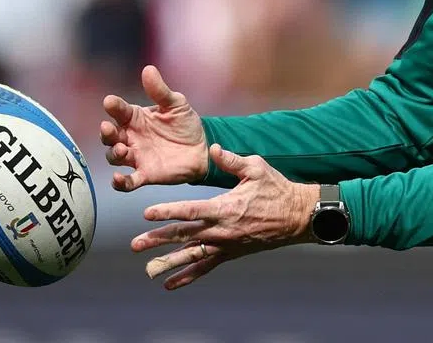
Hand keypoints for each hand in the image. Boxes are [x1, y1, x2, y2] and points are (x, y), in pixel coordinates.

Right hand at [100, 65, 208, 191]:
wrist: (202, 148)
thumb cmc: (185, 124)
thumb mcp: (176, 104)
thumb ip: (160, 90)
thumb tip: (148, 69)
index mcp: (136, 118)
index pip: (120, 111)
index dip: (114, 106)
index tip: (110, 102)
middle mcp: (131, 137)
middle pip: (111, 135)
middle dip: (107, 132)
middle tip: (108, 128)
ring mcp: (136, 156)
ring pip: (115, 156)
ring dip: (114, 153)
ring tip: (122, 149)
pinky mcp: (145, 174)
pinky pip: (128, 181)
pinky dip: (120, 182)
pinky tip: (117, 179)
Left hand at [131, 144, 319, 289]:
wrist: (297, 216)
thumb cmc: (277, 189)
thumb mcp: (257, 168)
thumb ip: (232, 160)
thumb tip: (212, 149)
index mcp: (225, 207)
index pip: (190, 210)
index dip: (168, 212)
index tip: (147, 213)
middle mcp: (222, 229)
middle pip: (185, 235)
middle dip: (159, 239)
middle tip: (136, 244)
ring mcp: (225, 244)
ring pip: (192, 255)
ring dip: (168, 262)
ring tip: (147, 270)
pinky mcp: (231, 253)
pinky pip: (206, 266)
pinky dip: (188, 276)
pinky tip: (170, 284)